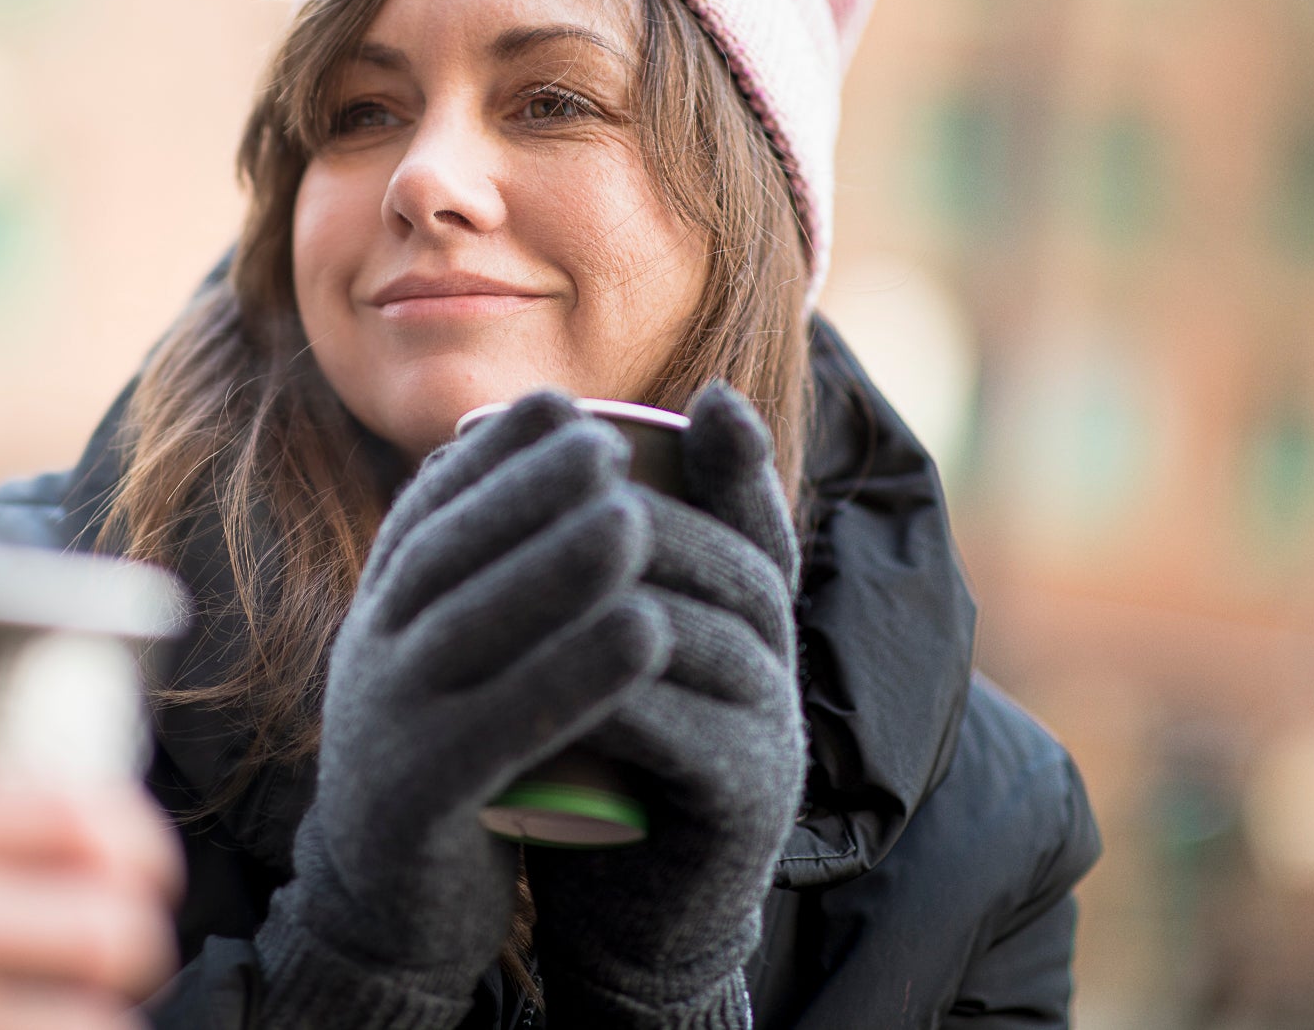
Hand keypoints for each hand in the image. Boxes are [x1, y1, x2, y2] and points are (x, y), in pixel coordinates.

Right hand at [0, 755, 183, 1029]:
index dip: (142, 847)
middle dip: (129, 942)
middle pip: (111, 931)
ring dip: (94, 1017)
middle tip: (112, 950)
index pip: (87, 821)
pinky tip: (25, 1029)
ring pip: (91, 1027)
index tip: (141, 868)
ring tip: (64, 1004)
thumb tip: (94, 821)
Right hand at [257, 392, 670, 1027]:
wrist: (388, 909)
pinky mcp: (419, 795)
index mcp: (383, 606)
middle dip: (528, 488)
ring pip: (468, 624)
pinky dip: (575, 672)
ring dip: (555, 565)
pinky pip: (500, 724)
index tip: (563, 405)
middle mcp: (371, 649)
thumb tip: (561, 463)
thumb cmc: (455, 755)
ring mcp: (385, 721)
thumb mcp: (455, 654)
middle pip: (444, 549)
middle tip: (609, 447)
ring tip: (634, 521)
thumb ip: (489, 574)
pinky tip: (644, 635)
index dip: (494, 451)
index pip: (426, 505)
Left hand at [528, 383, 804, 1027]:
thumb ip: (604, 570)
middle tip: (562, 482)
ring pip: (702, 634)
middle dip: (643, 516)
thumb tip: (545, 451)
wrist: (624, 913)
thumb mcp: (603, 651)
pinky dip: (617, 694)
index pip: (757, 521)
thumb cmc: (603, 760)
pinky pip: (686, 728)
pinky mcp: (747, 800)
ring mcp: (772, 732)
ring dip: (618, 594)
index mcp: (748, 621)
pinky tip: (558, 673)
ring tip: (537, 564)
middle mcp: (776, 663)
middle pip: (727, 562)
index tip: (711, 400)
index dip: (740, 461)